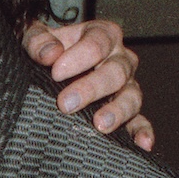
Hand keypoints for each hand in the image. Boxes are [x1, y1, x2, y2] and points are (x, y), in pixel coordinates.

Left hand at [22, 19, 153, 149]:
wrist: (51, 65)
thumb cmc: (46, 48)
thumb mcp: (35, 36)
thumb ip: (38, 41)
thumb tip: (49, 54)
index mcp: (103, 34)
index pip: (98, 43)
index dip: (78, 58)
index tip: (56, 72)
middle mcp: (120, 58)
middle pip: (115, 71)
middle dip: (90, 88)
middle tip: (65, 103)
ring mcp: (127, 85)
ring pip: (131, 96)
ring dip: (117, 111)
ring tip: (100, 124)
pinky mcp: (128, 110)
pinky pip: (140, 120)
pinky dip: (143, 131)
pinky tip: (142, 143)